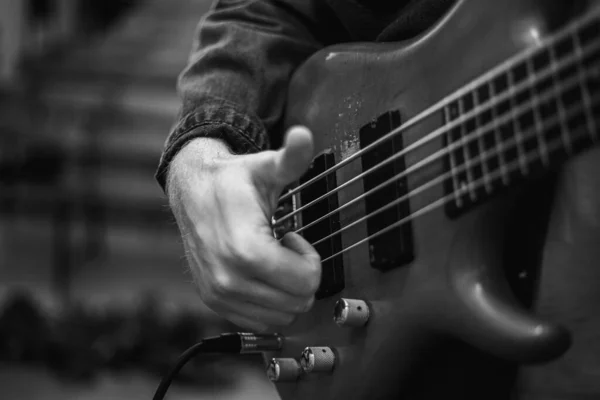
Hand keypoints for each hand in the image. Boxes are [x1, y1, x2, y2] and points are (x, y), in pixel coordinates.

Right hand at [167, 126, 320, 331]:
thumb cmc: (232, 181)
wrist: (191, 192)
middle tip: (283, 247)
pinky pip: (260, 321)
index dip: (310, 259)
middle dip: (301, 274)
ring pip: (282, 315)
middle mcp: (229, 278)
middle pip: (297, 301)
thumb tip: (303, 136)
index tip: (293, 236)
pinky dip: (269, 302)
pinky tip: (259, 272)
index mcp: (245, 249)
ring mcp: (219, 293)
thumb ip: (290, 157)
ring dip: (285, 289)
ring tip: (270, 258)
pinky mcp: (214, 301)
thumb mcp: (265, 167)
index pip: (304, 282)